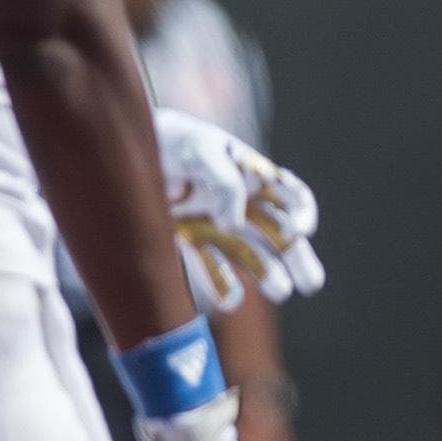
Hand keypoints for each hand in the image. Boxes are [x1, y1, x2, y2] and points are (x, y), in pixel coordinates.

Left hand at [154, 109, 325, 310]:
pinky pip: (212, 268)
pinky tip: (229, 300)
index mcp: (253, 175)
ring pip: (253, 255)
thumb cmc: (173, 140)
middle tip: (311, 283)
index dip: (302, 213)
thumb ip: (224, 180)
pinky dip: (223, 286)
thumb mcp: (201, 147)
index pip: (291, 195)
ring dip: (270, 274)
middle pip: (280, 234)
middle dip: (299, 258)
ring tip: (280, 291)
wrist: (130, 152)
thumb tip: (235, 224)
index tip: (300, 230)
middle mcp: (242, 204)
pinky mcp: (192, 241)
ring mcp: (217, 225)